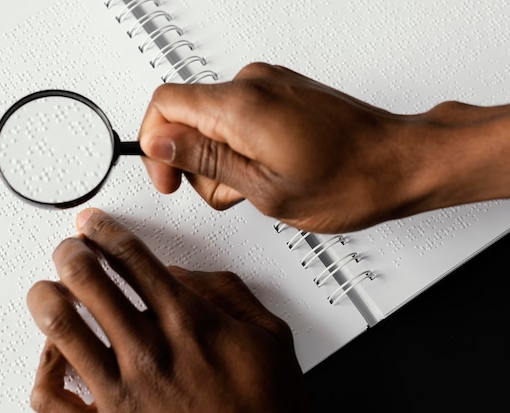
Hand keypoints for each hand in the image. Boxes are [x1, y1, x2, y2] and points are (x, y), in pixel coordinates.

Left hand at [27, 208, 309, 412]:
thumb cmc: (267, 410)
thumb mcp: (269, 336)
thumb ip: (226, 293)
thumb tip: (181, 275)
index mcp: (188, 322)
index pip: (132, 257)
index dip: (104, 231)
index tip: (92, 224)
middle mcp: (150, 351)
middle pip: (88, 280)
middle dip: (71, 253)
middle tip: (69, 249)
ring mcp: (122, 391)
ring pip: (61, 327)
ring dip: (47, 298)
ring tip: (49, 291)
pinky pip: (52, 395)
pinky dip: (43, 369)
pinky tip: (53, 355)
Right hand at [138, 62, 509, 232]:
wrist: (400, 162)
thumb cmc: (350, 180)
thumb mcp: (264, 189)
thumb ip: (205, 162)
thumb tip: (161, 144)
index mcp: (241, 106)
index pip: (163, 105)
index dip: (154, 146)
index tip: (169, 177)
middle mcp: (252, 82)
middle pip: (186, 116)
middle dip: (196, 162)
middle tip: (229, 190)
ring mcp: (269, 82)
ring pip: (211, 120)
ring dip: (222, 158)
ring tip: (258, 183)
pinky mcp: (282, 90)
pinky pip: (238, 115)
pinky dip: (241, 145)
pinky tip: (268, 167)